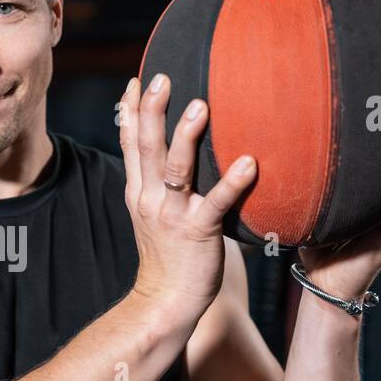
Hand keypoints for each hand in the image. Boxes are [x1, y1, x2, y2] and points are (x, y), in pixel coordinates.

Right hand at [118, 74, 256, 339]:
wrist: (166, 302)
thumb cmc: (169, 258)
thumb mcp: (155, 215)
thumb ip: (162, 186)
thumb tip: (180, 159)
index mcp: (140, 192)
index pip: (130, 145)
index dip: (131, 111)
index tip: (137, 81)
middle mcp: (151, 199)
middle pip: (146, 147)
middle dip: (152, 110)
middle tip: (162, 78)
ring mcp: (172, 215)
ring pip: (175, 169)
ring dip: (186, 136)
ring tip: (201, 106)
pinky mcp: (198, 232)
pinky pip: (216, 203)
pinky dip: (233, 182)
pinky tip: (250, 163)